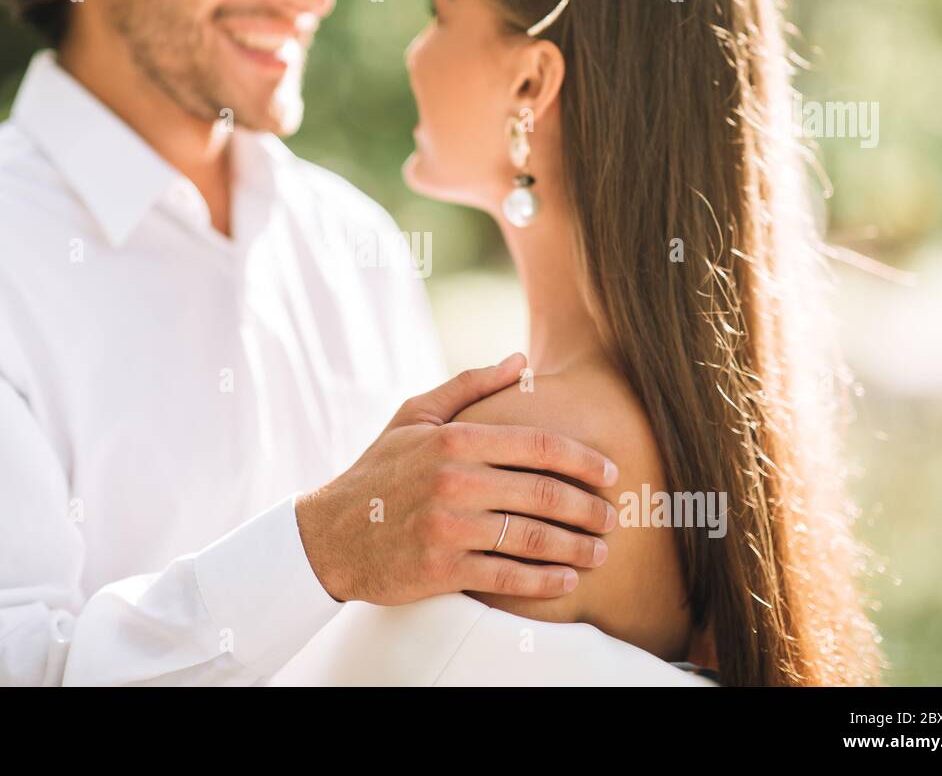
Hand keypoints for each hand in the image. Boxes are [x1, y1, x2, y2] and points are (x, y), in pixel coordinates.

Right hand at [296, 353, 618, 605]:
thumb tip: (521, 361)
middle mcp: (453, 481)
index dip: (583, 459)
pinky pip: (507, 577)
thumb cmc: (378, 471)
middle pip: (544, 493)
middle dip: (589, 508)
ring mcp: (447, 527)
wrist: (328, 534)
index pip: (537, 444)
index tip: (611, 472)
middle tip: (613, 518)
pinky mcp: (441, 569)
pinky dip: (545, 581)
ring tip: (600, 553)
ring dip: (577, 547)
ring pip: (533, 537)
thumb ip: (469, 386)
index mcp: (453, 440)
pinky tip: (566, 580)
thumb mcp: (414, 416)